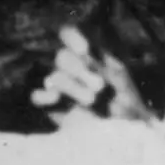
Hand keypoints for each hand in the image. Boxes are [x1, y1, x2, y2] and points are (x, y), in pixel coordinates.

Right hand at [35, 26, 150, 121]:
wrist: (127, 130)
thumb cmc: (128, 101)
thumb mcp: (121, 78)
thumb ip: (104, 64)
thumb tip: (84, 55)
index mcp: (87, 55)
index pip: (68, 34)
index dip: (71, 38)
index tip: (84, 50)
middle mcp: (71, 67)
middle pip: (61, 57)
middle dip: (79, 70)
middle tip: (100, 86)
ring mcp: (60, 87)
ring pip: (54, 77)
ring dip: (73, 87)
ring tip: (92, 100)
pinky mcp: (52, 106)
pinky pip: (37, 97)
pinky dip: (44, 96)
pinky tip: (57, 99)